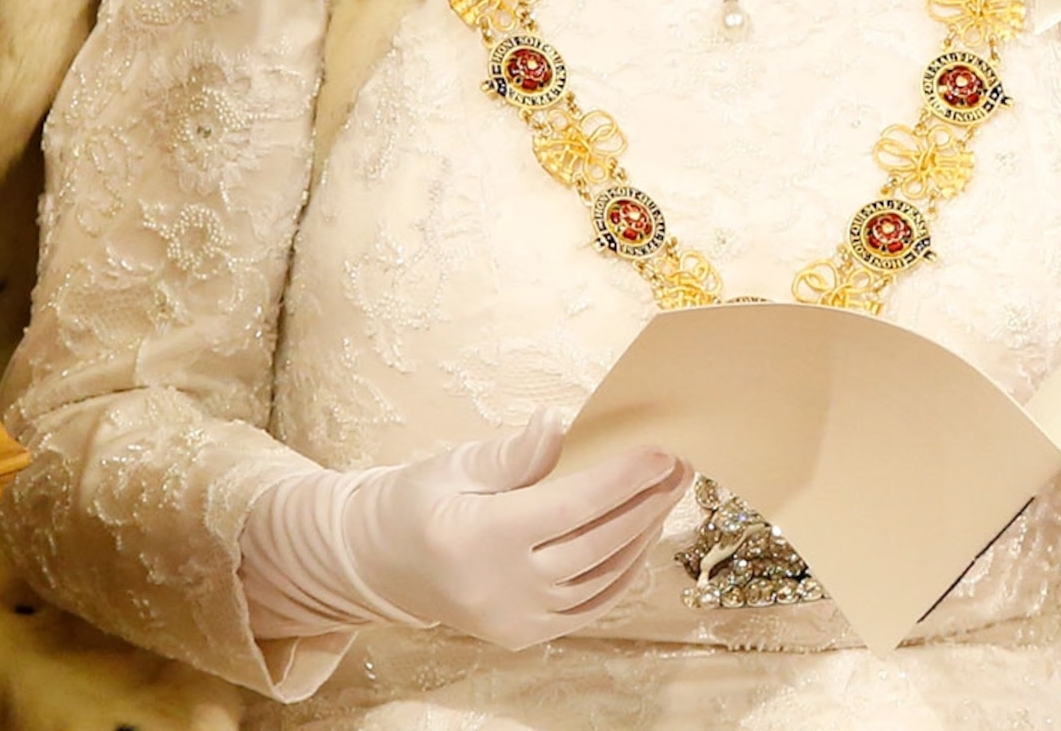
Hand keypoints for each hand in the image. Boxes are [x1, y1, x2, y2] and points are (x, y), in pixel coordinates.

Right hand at [243, 411, 691, 651]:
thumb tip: (559, 426)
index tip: (660, 450)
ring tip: (667, 493)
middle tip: (679, 464)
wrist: (381, 565)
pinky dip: (621, 571)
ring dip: (641, 534)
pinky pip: (590, 605)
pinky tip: (640, 537)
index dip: (621, 477)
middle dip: (645, 501)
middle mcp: (501, 587)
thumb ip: (511, 454)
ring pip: (601, 577)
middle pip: (595, 542)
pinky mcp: (526, 634)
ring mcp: (516, 618)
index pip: (570, 505)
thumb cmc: (416, 502)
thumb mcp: (453, 465)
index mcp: (479, 537)